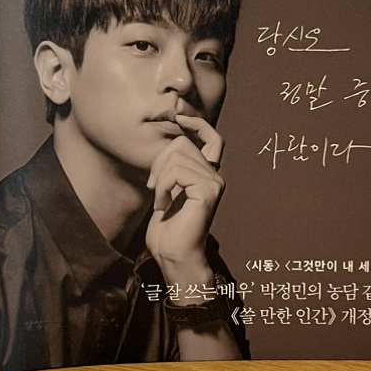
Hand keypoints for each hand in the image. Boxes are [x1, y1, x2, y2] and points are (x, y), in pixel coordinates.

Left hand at [145, 115, 224, 290]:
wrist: (173, 255)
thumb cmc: (167, 228)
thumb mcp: (167, 188)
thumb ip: (172, 165)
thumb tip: (171, 136)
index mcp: (208, 173)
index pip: (211, 137)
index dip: (196, 122)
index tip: (178, 115)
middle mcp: (216, 175)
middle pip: (182, 143)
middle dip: (159, 162)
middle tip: (154, 188)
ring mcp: (215, 182)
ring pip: (177, 155)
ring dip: (159, 178)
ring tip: (160, 201)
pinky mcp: (208, 190)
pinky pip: (177, 172)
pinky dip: (163, 187)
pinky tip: (163, 206)